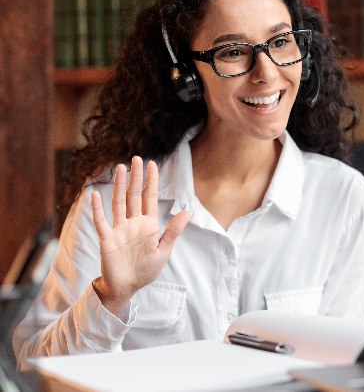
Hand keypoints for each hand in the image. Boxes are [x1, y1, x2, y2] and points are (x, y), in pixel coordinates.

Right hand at [90, 156, 190, 315]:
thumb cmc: (146, 270)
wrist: (128, 287)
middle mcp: (133, 223)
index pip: (149, 197)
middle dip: (136, 177)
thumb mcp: (163, 250)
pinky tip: (95, 194)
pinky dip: (97, 209)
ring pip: (119, 202)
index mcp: (148, 225)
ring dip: (120, 186)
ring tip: (121, 167)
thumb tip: (187, 212)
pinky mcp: (107, 239)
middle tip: (137, 158)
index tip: (153, 164)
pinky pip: (101, 221)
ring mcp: (119, 229)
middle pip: (134, 195)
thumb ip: (173, 231)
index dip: (151, 181)